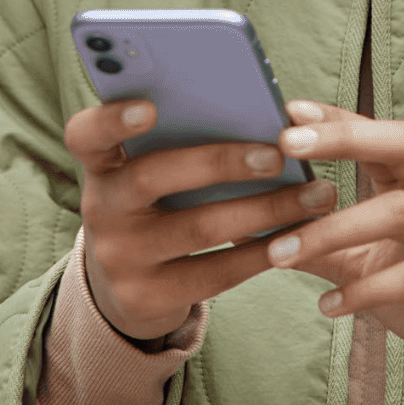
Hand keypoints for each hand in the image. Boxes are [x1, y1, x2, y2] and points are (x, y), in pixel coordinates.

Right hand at [64, 98, 335, 340]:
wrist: (128, 285)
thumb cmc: (158, 202)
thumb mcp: (152, 169)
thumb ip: (182, 138)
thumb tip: (263, 110)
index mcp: (101, 163)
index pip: (86, 134)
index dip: (112, 119)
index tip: (149, 106)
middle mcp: (101, 208)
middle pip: (152, 177)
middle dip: (220, 162)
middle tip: (279, 154)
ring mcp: (120, 257)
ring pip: (198, 227)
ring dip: (266, 208)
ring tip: (318, 194)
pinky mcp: (148, 298)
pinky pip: (215, 273)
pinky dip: (262, 251)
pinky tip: (300, 235)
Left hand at [265, 101, 403, 404]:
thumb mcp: (372, 261)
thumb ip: (325, 243)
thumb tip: (258, 228)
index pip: (378, 132)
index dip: (336, 117)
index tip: (286, 108)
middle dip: (346, 137)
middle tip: (287, 142)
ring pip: (403, 211)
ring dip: (335, 227)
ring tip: (281, 251)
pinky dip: (368, 290)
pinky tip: (329, 306)